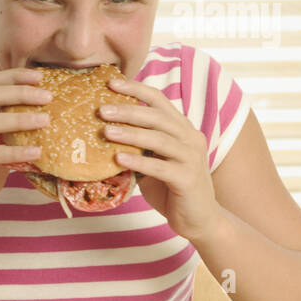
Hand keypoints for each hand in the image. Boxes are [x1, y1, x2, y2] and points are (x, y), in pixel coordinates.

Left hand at [101, 76, 222, 240]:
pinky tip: (118, 159)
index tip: (111, 82)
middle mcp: (190, 138)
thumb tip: (101, 131)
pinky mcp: (188, 179)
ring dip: (130, 134)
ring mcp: (192, 158)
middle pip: (158, 117)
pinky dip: (139, 162)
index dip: (136, 89)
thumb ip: (137, 146)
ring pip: (160, 139)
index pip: (159, 100)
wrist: (199, 219)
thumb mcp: (153, 160)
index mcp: (181, 128)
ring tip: (105, 131)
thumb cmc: (170, 187)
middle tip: (101, 109)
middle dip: (128, 110)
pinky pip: (161, 167)